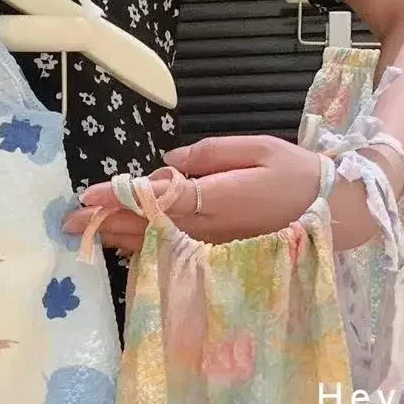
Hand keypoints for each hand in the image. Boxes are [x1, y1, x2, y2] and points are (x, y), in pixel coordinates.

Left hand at [63, 135, 399, 255]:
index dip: (120, 197)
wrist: (335, 213)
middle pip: (148, 225)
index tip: (87, 196)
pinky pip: (174, 253)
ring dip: (118, 237)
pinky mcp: (220, 255)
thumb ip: (210, 154)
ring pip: (157, 242)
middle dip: (105, 221)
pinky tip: (123, 246)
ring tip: (84, 233)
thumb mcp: (258, 148)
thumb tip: (168, 162)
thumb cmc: (297, 173)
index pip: (158, 198)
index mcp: (217, 197)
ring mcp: (214, 246)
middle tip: (67, 221)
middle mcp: (211, 227)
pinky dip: (145, 248)